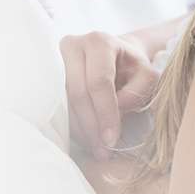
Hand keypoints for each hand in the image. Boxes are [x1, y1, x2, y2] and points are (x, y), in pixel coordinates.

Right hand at [61, 30, 159, 155]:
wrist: (116, 56)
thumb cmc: (133, 67)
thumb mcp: (147, 75)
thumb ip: (137, 91)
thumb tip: (115, 112)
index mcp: (99, 42)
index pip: (99, 82)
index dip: (105, 112)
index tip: (112, 139)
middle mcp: (73, 46)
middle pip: (77, 93)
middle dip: (91, 126)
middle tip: (103, 151)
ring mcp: (55, 59)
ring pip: (64, 102)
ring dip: (81, 130)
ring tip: (97, 149)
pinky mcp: (47, 74)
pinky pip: (57, 104)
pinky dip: (73, 124)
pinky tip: (85, 139)